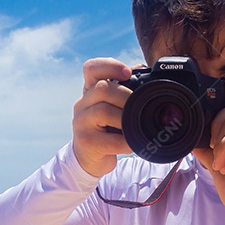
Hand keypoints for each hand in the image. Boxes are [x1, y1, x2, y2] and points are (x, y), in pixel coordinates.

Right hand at [71, 58, 134, 176]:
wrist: (90, 158)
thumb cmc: (106, 129)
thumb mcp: (112, 107)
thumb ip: (123, 89)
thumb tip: (143, 69)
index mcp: (90, 91)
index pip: (91, 69)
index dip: (109, 66)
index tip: (128, 73)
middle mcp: (82, 104)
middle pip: (102, 88)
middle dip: (126, 96)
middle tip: (139, 107)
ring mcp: (81, 123)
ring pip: (103, 111)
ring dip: (125, 118)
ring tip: (135, 126)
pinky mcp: (86, 142)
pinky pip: (110, 139)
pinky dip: (126, 141)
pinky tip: (132, 143)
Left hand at [194, 95, 224, 224]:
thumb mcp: (219, 165)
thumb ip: (209, 149)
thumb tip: (193, 138)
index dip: (223, 115)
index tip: (214, 142)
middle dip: (217, 123)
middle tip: (215, 150)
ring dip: (219, 142)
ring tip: (222, 164)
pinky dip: (223, 149)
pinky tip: (224, 166)